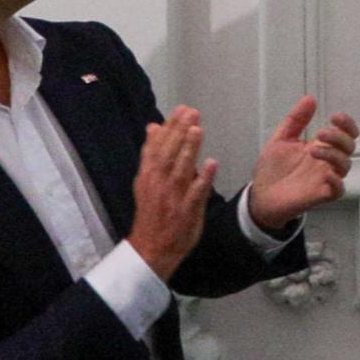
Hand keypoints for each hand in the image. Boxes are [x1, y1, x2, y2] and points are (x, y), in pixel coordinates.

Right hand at [128, 106, 218, 280]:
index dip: (169, 128)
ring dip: (189, 150)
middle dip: (179, 133)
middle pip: (169, 155)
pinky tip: (213, 164)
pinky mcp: (187, 212)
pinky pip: (196, 194)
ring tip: (198, 130)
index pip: (157, 147)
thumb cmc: (152, 211)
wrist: (151, 249)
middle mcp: (159, 184)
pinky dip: (204, 179)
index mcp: (148, 175)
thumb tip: (153, 126)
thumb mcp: (146, 180)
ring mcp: (173, 198)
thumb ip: (152, 154)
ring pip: (181, 171)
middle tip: (191, 112)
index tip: (180, 110)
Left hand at [248, 96, 359, 230]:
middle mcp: (327, 162)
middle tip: (321, 133)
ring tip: (312, 150)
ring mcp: (325, 178)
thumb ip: (296, 119)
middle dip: (339, 137)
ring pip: (345, 165)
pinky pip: (338, 189)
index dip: (347, 124)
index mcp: (320, 146)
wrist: (260, 195)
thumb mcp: (281, 138)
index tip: (335, 116)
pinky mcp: (321, 195)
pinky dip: (336, 181)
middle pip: (349, 147)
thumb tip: (309, 99)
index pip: (345, 133)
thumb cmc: (272, 169)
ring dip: (333, 155)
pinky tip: (326, 174)